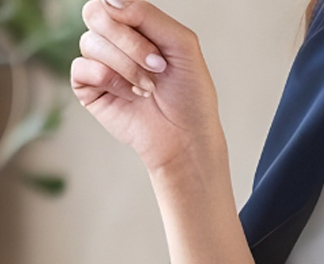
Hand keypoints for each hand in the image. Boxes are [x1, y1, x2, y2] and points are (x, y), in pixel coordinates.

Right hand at [71, 0, 225, 175]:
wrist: (186, 137)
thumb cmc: (190, 94)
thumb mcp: (183, 45)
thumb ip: (150, 16)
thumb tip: (111, 0)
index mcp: (135, 23)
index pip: (113, 1)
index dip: (128, 16)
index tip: (156, 45)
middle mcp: (114, 39)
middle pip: (95, 14)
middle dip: (129, 42)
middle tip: (158, 66)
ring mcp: (99, 62)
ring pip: (91, 43)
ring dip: (127, 67)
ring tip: (149, 87)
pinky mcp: (88, 87)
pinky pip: (81, 68)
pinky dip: (110, 81)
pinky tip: (131, 96)